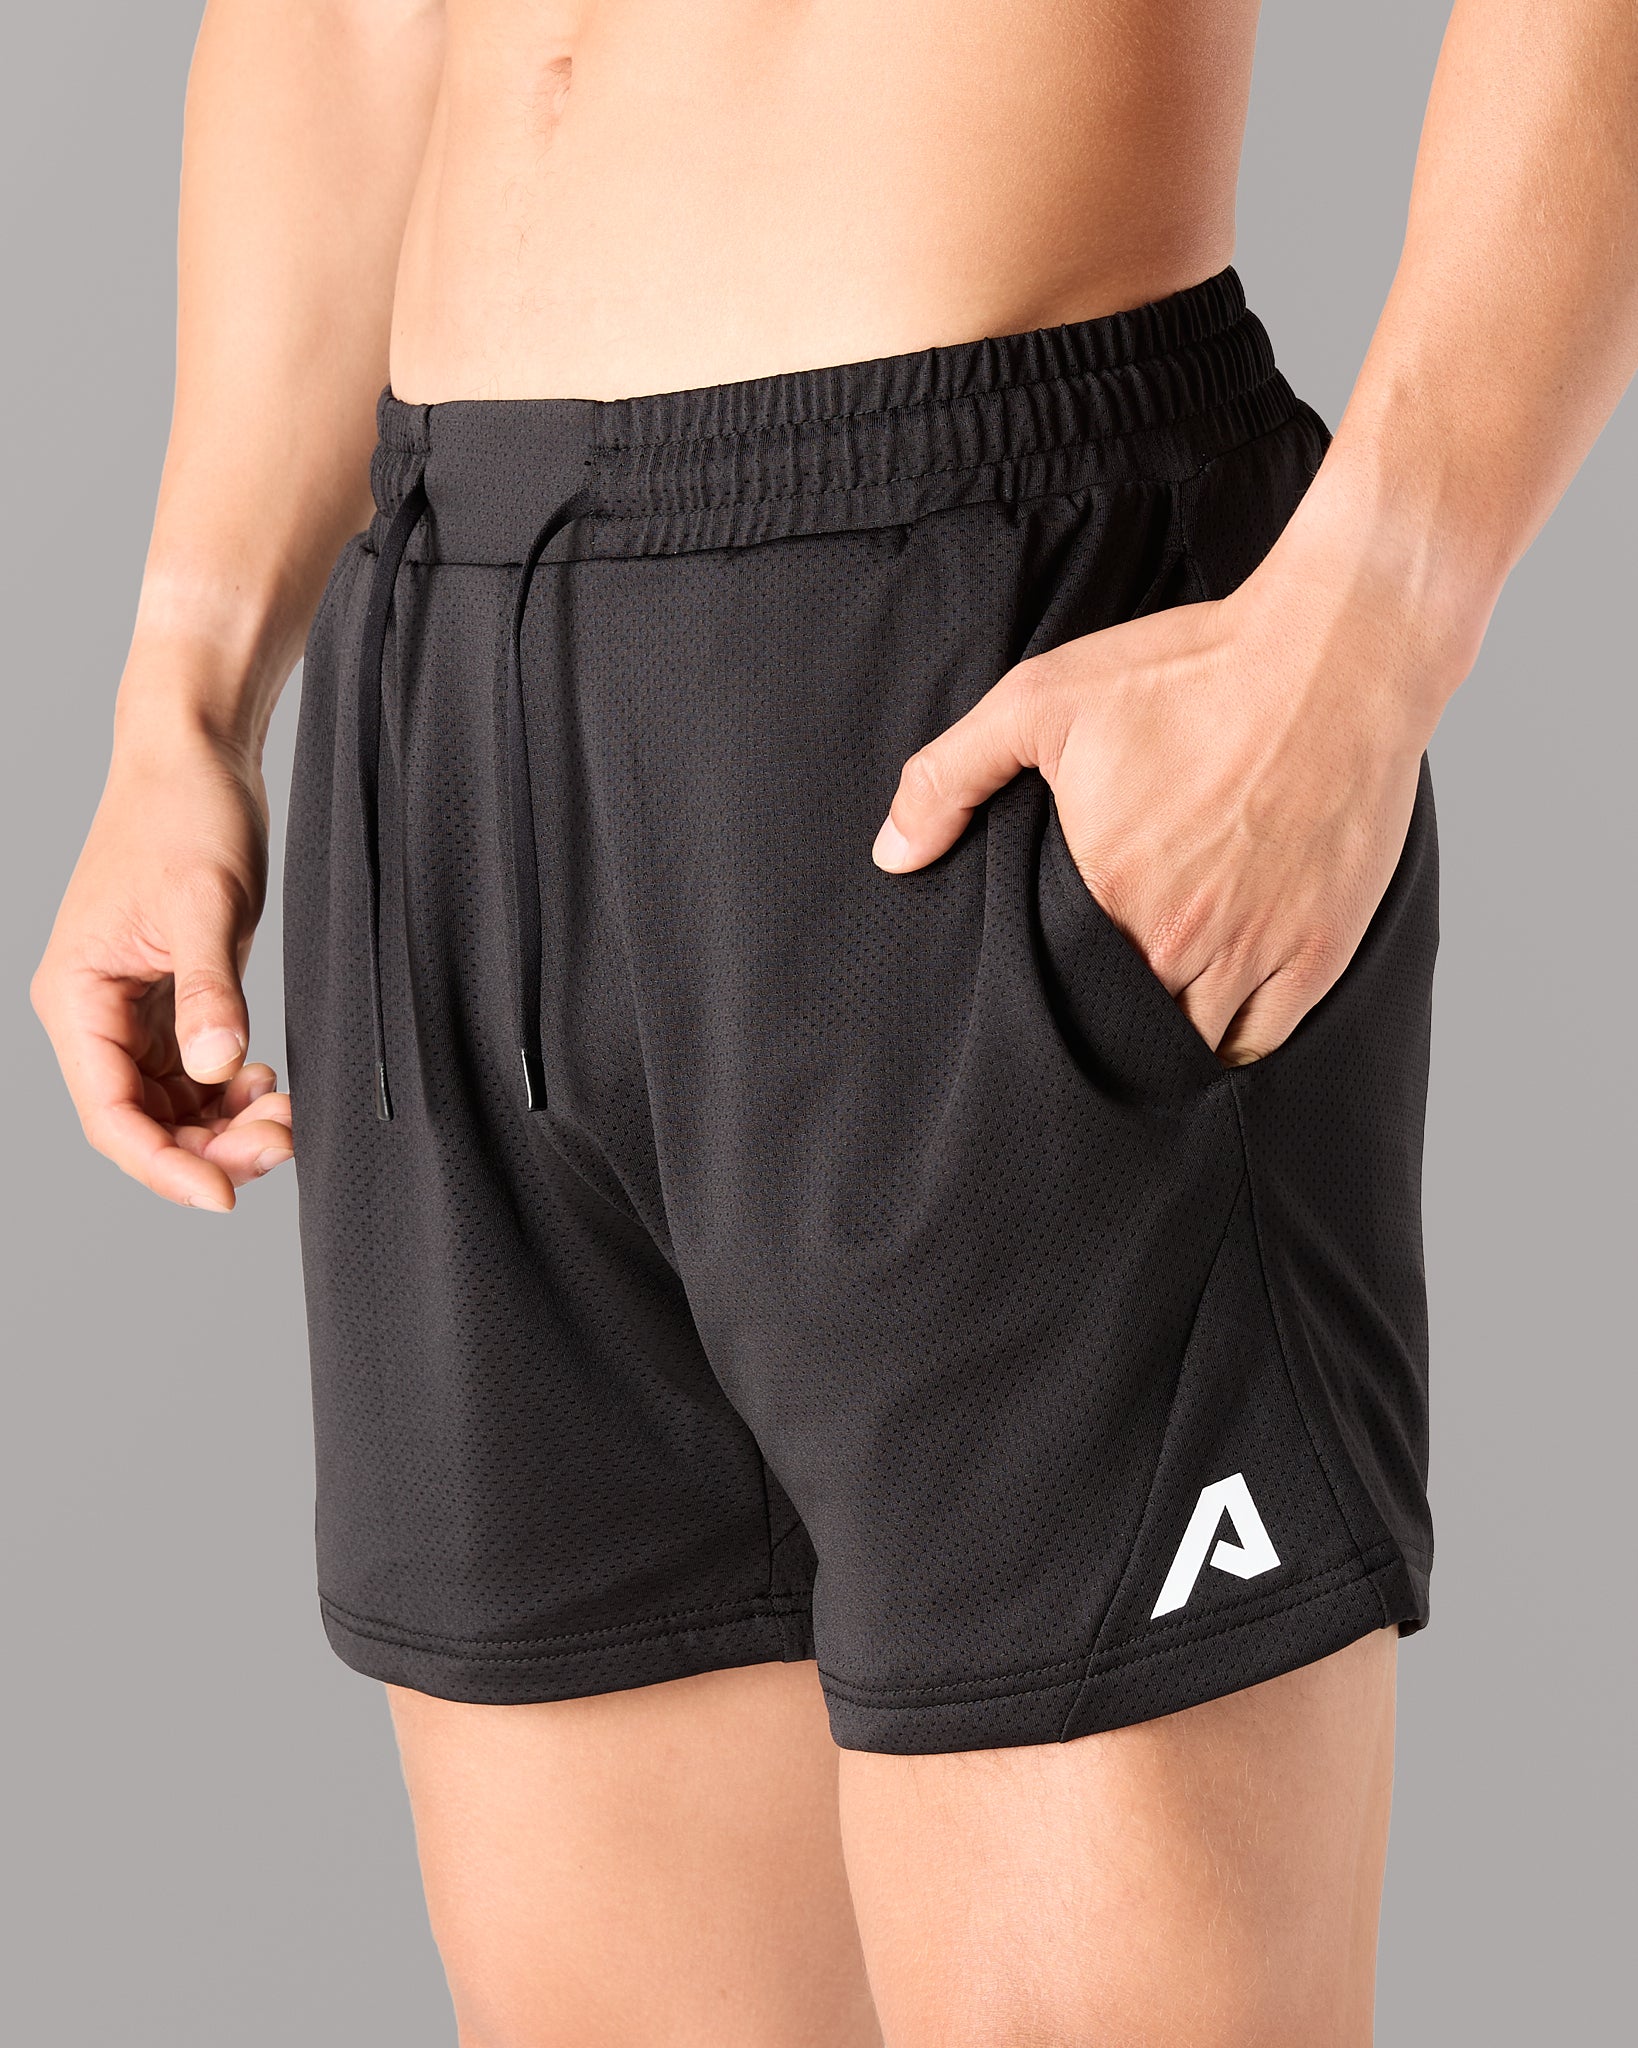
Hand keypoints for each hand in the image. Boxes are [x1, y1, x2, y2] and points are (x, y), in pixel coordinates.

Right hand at [33, 717, 292, 1209]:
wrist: (196, 755)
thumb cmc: (187, 812)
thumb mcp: (206, 902)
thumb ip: (209, 990)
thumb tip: (216, 1070)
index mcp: (77, 996)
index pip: (112, 1115)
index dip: (165, 1166)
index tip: (227, 1196)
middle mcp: (94, 1011)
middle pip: (143, 1121)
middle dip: (209, 1147)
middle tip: (286, 1141)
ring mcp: (129, 1008)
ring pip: (170, 1104)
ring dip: (224, 1125)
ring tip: (286, 1114)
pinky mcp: (167, 997)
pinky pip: (190, 1073)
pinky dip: (228, 1090)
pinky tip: (268, 1083)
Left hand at [873, 509, 1462, 1064]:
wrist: (1336, 651)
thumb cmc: (1189, 669)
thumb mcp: (1041, 698)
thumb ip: (951, 775)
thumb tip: (893, 853)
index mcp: (1107, 892)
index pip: (1056, 993)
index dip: (1044, 1000)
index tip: (1040, 988)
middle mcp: (1181, 937)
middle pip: (1124, 1029)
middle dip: (1101, 1029)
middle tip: (1086, 1015)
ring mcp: (1256, 949)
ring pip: (1192, 1044)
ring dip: (1162, 1040)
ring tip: (1140, 1020)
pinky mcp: (1320, 948)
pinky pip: (1262, 1038)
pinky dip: (1233, 1040)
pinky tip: (1210, 1018)